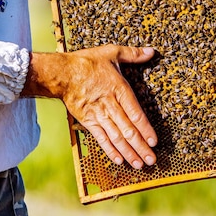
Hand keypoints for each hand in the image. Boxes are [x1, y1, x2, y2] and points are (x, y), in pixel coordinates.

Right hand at [23, 45, 157, 168]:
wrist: (61, 72)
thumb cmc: (87, 62)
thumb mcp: (112, 52)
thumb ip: (132, 54)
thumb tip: (151, 51)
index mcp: (119, 89)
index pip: (136, 113)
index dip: (146, 129)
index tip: (154, 141)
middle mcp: (110, 104)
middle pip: (128, 130)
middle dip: (141, 146)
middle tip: (152, 160)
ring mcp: (98, 114)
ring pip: (116, 137)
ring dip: (128, 152)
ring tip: (139, 164)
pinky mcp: (87, 120)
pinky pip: (101, 138)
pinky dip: (110, 149)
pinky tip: (119, 160)